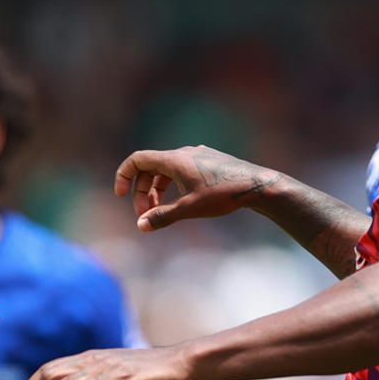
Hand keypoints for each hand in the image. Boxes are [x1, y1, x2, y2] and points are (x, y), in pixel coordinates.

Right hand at [115, 145, 282, 231]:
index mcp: (174, 159)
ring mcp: (198, 156)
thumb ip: (163, 216)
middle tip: (146, 215)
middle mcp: (184, 153)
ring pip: (167, 171)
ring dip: (158, 191)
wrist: (259, 186)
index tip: (120, 195)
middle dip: (143, 192)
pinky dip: (173, 186)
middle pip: (150, 169)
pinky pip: (182, 171)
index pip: (137, 160)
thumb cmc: (225, 195)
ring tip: (160, 212)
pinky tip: (180, 202)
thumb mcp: (190, 208)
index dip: (123, 176)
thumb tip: (141, 226)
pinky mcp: (210, 161)